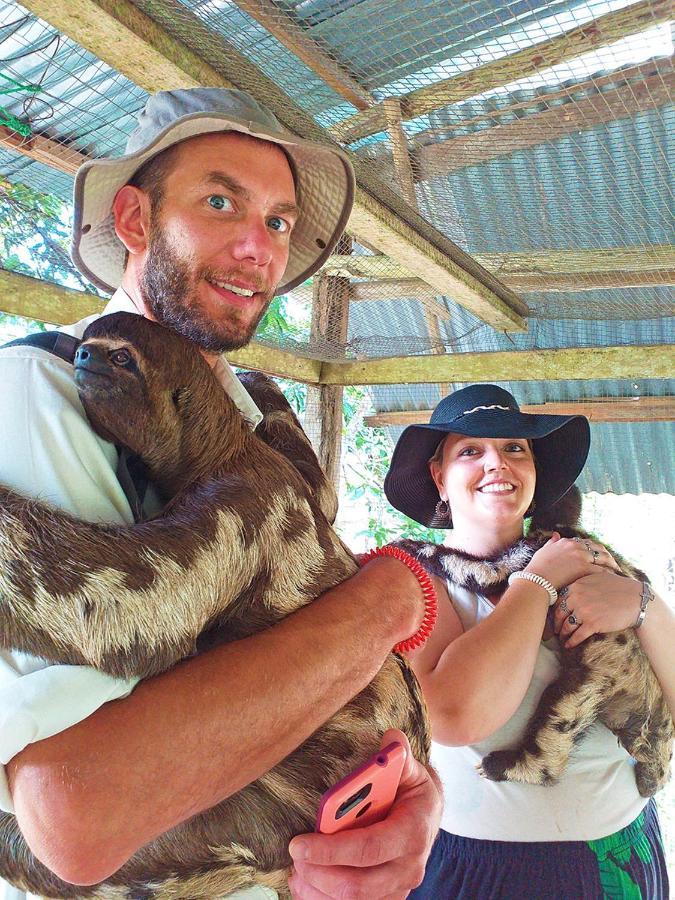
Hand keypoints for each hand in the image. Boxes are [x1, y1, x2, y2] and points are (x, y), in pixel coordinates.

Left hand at [288, 729, 440, 898]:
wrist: (426, 815)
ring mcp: (398, 887)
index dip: (332, 850)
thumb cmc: (411, 790)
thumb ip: (398, 755)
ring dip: (319, 891)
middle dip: (320, 873)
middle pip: (358, 884)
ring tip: (296, 872)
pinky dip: (324, 899)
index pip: (369, 848)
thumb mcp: (409, 769)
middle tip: (294, 856)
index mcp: (413, 832)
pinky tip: (305, 884)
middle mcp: (409, 867)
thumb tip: (390, 739)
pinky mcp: (386, 897)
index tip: (298, 844)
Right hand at [526, 532, 620, 589]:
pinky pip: (601, 570)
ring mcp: (580, 556)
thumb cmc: (537, 569)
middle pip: (597, 548)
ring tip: (616, 571)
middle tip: (613, 563)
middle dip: (607, 555)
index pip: (586, 543)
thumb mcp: (543, 551)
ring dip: (611, 564)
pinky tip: (612, 579)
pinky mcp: (584, 568)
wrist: (536, 581)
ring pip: (602, 558)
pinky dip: (608, 574)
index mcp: (566, 542)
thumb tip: (555, 534)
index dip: (594, 549)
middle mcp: (575, 546)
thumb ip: (551, 543)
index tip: (599, 556)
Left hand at [553, 571, 642, 647]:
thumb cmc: (619, 588)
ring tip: (562, 638)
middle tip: (554, 630)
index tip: (554, 616)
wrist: (636, 600)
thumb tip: (570, 588)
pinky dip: (571, 642)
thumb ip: (582, 582)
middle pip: (559, 613)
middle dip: (556, 623)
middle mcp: (577, 597)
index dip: (555, 610)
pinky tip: (569, 645)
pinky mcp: (593, 624)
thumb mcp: (597, 577)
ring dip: (563, 634)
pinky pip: (577, 635)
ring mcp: (584, 611)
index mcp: (576, 585)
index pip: (559, 599)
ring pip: (567, 626)